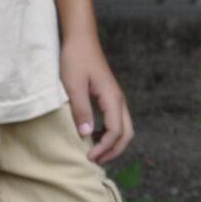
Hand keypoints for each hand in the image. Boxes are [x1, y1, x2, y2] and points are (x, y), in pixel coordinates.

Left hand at [60, 36, 133, 162]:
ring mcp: (116, 98)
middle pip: (127, 134)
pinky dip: (109, 134)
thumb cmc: (75, 59)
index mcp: (112, 98)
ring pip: (124, 128)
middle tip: (95, 161)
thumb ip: (81, 110)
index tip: (88, 156)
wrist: (81, 40)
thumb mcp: (73, 85)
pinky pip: (116, 121)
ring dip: (112, 144)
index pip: (116, 131)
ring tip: (94, 152)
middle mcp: (119, 100)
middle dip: (114, 151)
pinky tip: (92, 136)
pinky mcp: (109, 97)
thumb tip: (86, 135)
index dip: (104, 147)